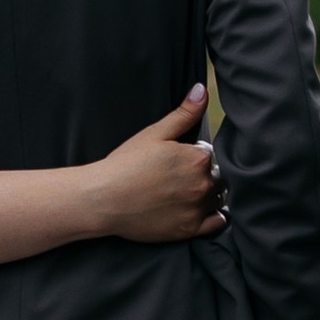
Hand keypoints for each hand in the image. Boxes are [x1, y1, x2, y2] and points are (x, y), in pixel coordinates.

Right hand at [88, 89, 226, 244]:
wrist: (102, 199)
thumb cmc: (125, 164)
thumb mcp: (154, 134)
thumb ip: (184, 114)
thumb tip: (202, 90)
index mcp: (198, 158)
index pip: (208, 154)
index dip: (192, 155)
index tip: (174, 161)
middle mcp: (203, 184)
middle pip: (217, 176)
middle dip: (202, 175)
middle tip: (175, 179)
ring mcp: (197, 209)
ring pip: (217, 198)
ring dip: (207, 194)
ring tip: (182, 194)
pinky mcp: (189, 229)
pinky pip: (217, 223)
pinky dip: (213, 217)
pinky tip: (199, 211)